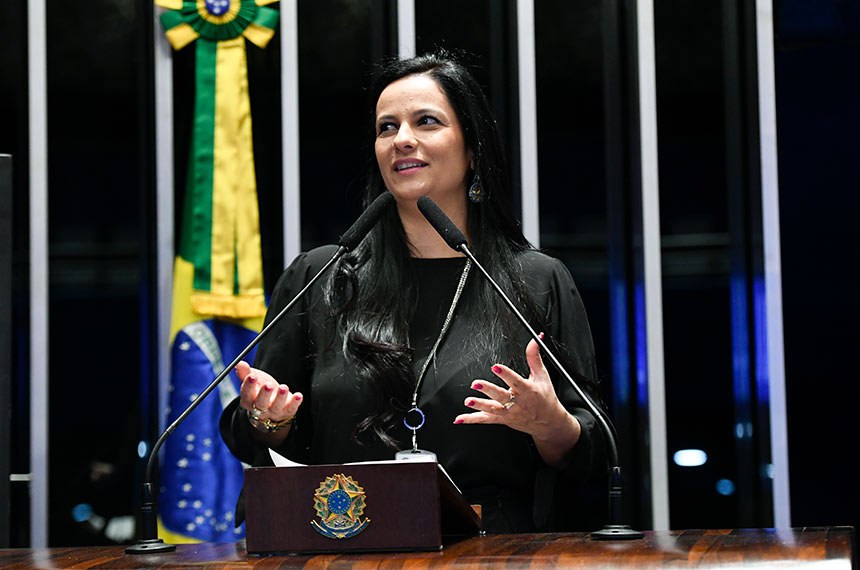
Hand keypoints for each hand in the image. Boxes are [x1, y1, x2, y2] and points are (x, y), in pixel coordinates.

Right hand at [237, 361, 302, 423]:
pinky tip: (298, 395)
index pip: (246, 395)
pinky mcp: (287, 412)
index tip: (252, 376)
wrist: (272, 405)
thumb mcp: (254, 380)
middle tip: (268, 385)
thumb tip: (239, 363)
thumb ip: (245, 372)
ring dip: (280, 397)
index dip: (248, 386)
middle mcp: (260, 409)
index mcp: (249, 401)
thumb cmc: (260, 390)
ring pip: (276, 407)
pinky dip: (295, 403)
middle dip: (264, 394)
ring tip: (283, 387)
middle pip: (261, 403)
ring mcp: (274, 412)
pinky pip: (291, 409)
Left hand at [453, 335, 580, 464]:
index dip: (505, 374)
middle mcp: (517, 403)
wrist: (548, 423)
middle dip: (488, 390)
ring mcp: (509, 413)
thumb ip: (534, 357)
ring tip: (468, 401)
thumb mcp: (542, 376)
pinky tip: (460, 418)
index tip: (495, 367)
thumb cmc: (545, 398)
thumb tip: (535, 339)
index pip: (515, 381)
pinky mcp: (502, 419)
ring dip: (479, 405)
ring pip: (492, 409)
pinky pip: (485, 419)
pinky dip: (471, 419)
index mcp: (527, 390)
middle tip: (477, 383)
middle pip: (501, 396)